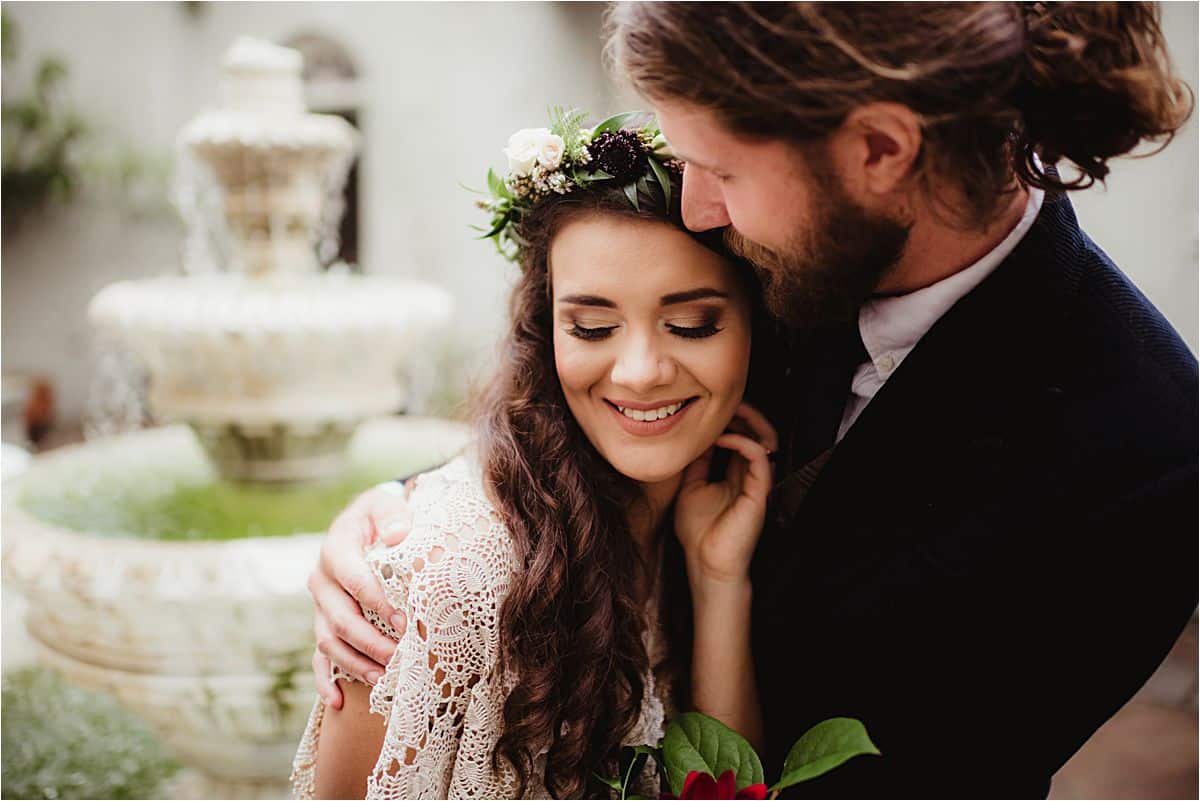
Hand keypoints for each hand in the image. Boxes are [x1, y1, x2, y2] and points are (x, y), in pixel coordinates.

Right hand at [308, 481, 415, 708]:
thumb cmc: (380, 514)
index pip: (354, 580)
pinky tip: (337, 702)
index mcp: (336, 550)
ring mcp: (319, 605)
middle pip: (340, 618)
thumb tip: (398, 533)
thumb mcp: (384, 504)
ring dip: (353, 663)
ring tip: (381, 679)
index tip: (404, 620)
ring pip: (328, 641)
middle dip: (370, 641)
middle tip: (399, 656)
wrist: (364, 522)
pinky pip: (318, 657)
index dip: (377, 602)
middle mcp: (321, 580)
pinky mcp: (323, 622)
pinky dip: (325, 680)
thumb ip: (392, 514)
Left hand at [675, 403, 777, 587]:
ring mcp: (755, 481)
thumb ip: (696, 463)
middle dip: (740, 412)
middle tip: (721, 403)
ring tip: (726, 413)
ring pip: (763, 438)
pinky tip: (721, 440)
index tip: (705, 410)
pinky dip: (741, 441)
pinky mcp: (759, 490)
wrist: (707, 563)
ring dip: (746, 420)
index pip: (738, 436)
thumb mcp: (690, 487)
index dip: (726, 420)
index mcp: (733, 473)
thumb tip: (693, 438)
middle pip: (755, 432)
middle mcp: (748, 474)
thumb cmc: (699, 532)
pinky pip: (758, 456)